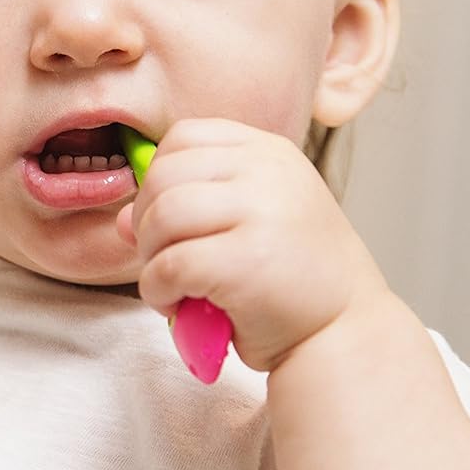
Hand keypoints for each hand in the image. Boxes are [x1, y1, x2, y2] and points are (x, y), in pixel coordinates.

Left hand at [116, 118, 389, 372]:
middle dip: (146, 222)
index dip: (159, 179)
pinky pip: (169, 264)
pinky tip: (177, 304)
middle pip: (163, 176)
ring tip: (171, 284)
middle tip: (164, 259)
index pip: (183, 138)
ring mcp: (262, 212)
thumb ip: (187, 207)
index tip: (171, 220)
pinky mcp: (247, 259)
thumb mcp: (246, 224)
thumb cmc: (289, 278)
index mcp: (269, 152)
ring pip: (161, 217)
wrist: (346, 331)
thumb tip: (122, 218)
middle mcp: (268, 172)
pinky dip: (157, 289)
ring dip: (150, 258)